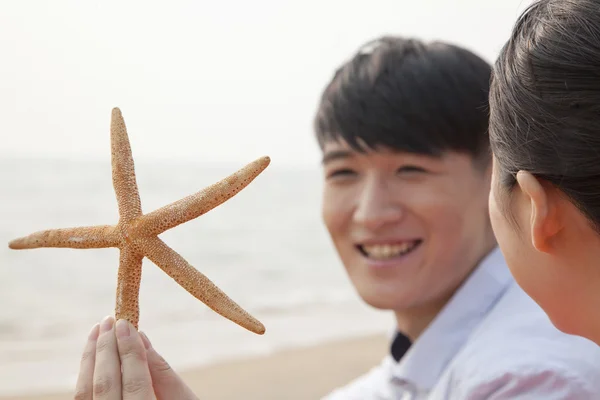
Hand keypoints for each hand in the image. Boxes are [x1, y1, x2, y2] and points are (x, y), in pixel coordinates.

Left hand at [74, 316, 197, 399]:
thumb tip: (141, 337)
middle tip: (110, 320)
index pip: (135, 381)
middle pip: (105, 386)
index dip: (129, 350)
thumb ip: (162, 373)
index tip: (126, 323)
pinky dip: (85, 375)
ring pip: (84, 395)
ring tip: (98, 331)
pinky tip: (93, 357)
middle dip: (106, 349)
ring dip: (90, 359)